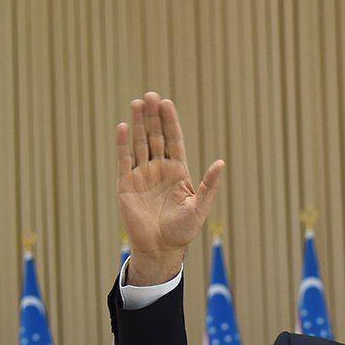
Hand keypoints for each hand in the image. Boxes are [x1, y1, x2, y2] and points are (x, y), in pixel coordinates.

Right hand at [115, 91, 224, 279]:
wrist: (161, 249)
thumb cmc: (183, 231)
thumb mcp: (199, 207)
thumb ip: (209, 185)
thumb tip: (221, 163)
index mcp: (178, 172)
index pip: (174, 140)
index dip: (170, 122)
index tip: (167, 103)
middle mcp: (159, 169)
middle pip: (155, 137)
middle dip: (153, 117)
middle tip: (151, 96)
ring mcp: (142, 175)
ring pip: (139, 144)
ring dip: (137, 124)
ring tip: (137, 103)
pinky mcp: (126, 185)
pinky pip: (124, 160)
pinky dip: (123, 144)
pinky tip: (122, 127)